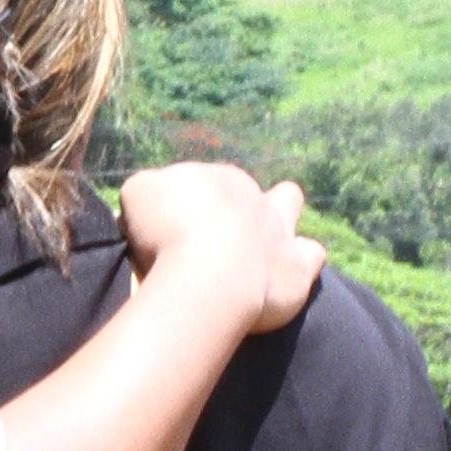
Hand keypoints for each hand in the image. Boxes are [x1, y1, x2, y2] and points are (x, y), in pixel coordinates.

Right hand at [116, 161, 321, 337]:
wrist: (206, 272)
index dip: (184, 207)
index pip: (201, 184)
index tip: (167, 233)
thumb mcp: (139, 194)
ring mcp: (280, 230)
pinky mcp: (296, 268)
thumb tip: (154, 203)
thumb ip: (150, 190)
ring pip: (289, 202)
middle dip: (228, 207)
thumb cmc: (166, 230)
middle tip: (202, 242)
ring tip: (259, 239)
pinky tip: (284, 273)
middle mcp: (254, 196)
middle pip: (243, 190)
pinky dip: (302, 260)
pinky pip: (312, 254)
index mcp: (218, 177)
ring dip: (280, 213)